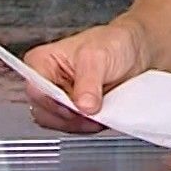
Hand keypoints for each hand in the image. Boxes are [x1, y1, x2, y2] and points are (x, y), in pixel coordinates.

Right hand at [21, 20, 149, 132]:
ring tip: (99, 111)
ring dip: (79, 123)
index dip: (54, 102)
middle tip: (91, 112)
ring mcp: (58, 99)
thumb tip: (83, 105)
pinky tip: (100, 116)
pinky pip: (71, 127)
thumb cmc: (114, 43)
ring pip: (57, 123)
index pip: (36, 89)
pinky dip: (86, 126)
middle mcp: (45, 81)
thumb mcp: (99, 56)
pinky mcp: (71, 112)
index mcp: (41, 61)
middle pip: (44, 110)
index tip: (76, 106)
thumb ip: (89, 81)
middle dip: (69, 116)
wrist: (135, 51)